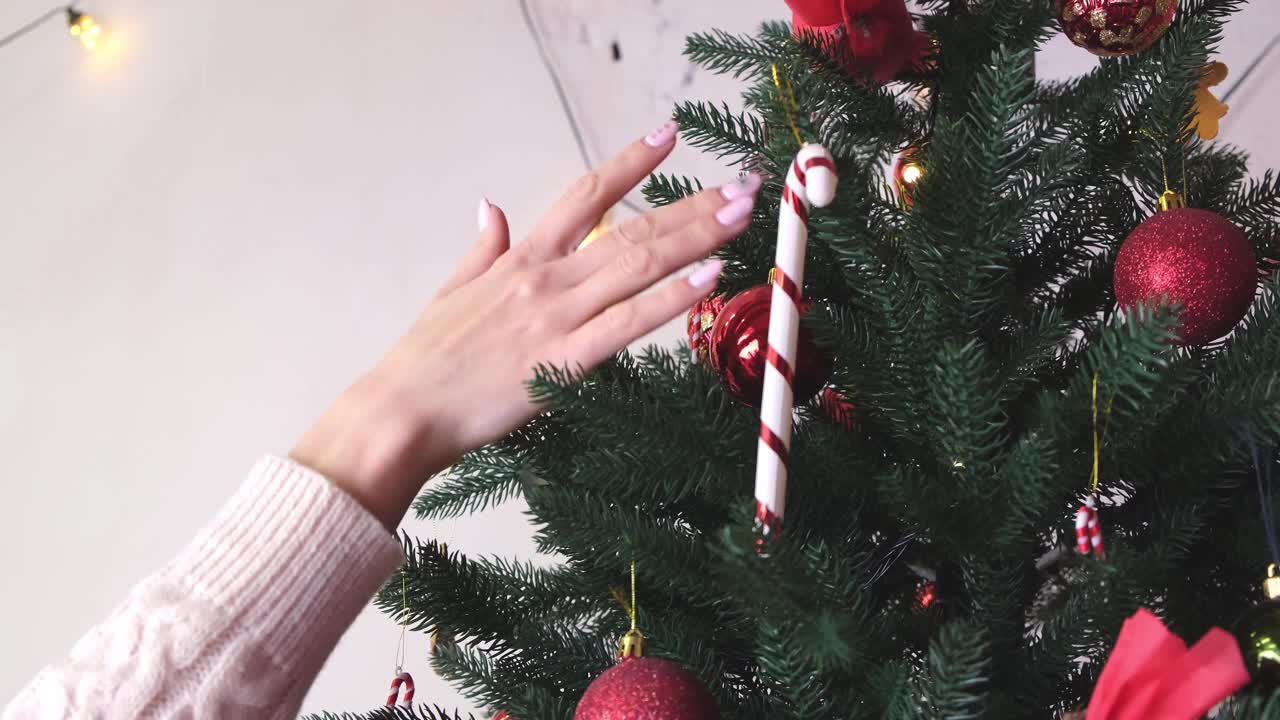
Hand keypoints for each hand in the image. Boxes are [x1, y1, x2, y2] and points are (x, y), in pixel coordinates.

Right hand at [291, 121, 762, 527]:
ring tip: (741, 217)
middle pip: (630, 228)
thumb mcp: (450, 290)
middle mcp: (546, 279)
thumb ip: (481, 248)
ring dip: (696, 238)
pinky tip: (709, 279)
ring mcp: (556, 317)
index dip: (630, 163)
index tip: (667, 136)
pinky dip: (670, 299)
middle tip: (741, 185)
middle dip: (691, 205)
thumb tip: (490, 207)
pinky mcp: (563, 362)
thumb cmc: (425, 360)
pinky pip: (627, 325)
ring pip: (637, 266)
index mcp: (521, 260)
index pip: (584, 195)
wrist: (402, 411)